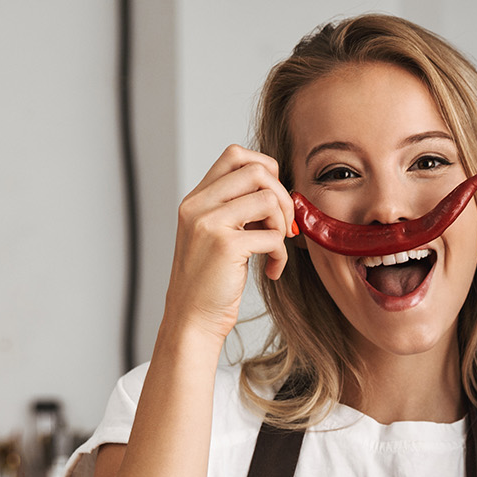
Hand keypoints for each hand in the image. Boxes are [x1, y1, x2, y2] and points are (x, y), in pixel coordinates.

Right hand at [162, 145, 296, 344]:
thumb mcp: (216, 235)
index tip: (272, 201)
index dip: (266, 170)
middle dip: (283, 196)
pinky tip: (272, 270)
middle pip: (256, 170)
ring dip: (283, 224)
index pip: (235, 155)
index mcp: (195, 199)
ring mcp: (208, 223)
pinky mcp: (224, 245)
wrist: (192, 320)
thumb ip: (237, 209)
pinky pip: (272, 235)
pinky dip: (281, 254)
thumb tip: (279, 190)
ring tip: (276, 248)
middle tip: (285, 226)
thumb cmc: (211, 282)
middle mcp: (197, 206)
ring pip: (268, 197)